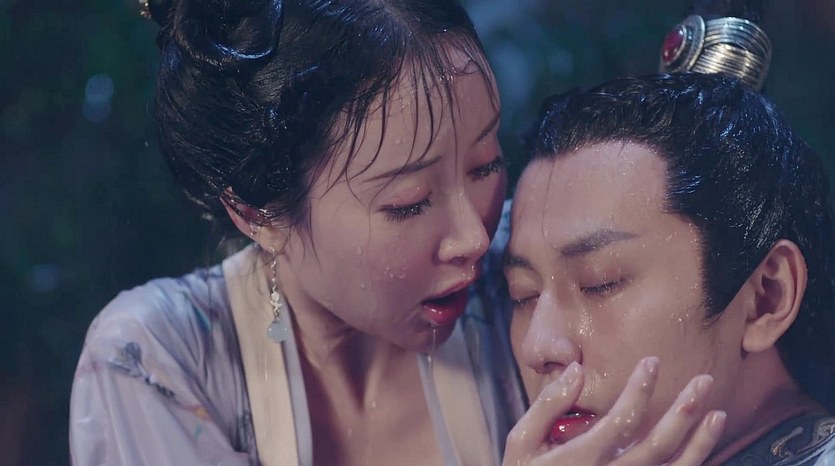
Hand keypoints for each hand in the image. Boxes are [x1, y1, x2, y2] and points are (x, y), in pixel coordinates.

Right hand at [503, 358, 725, 465]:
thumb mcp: (521, 442)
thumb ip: (547, 405)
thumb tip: (575, 369)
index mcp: (581, 460)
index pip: (622, 420)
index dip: (640, 389)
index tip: (652, 362)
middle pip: (659, 446)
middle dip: (684, 411)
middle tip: (704, 381)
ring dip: (700, 443)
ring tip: (717, 414)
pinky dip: (691, 465)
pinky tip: (703, 447)